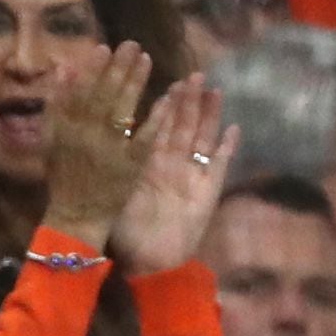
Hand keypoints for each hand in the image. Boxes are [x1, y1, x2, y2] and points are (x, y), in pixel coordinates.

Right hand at [38, 39, 159, 247]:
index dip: (92, 70)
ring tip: (146, 61)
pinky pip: (144, 140)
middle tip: (132, 45)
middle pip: (103, 97)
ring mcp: (109, 151)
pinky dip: (154, 120)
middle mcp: (86, 138)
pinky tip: (165, 100)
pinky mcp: (130, 166)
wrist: (76, 215)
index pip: (79, 93)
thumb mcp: (51, 140)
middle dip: (118, 70)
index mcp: (65, 131)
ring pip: (122, 112)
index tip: (103, 47)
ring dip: (135, 86)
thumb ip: (56, 106)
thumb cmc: (63, 176)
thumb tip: (63, 70)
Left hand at [106, 73, 232, 275]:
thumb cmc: (128, 230)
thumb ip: (117, 166)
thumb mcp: (118, 191)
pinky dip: (227, 148)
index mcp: (148, 163)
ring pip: (202, 138)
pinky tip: (234, 128)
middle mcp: (172, 165)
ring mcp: (192, 176)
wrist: (148, 260)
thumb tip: (100, 137)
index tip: (168, 84)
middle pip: (183, 126)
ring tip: (215, 91)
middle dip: (189, 101)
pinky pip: (219, 166)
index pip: (157, 126)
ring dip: (210, 115)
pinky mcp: (208, 191)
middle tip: (194, 75)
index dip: (164, 105)